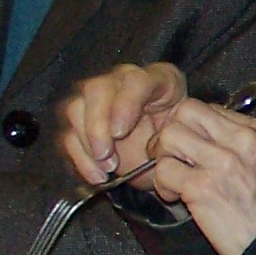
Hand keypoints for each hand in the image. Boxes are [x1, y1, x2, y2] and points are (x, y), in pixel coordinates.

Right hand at [56, 63, 188, 185]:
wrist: (171, 153)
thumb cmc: (181, 138)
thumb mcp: (185, 134)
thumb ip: (171, 133)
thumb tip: (152, 146)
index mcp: (158, 78)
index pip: (136, 81)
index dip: (125, 105)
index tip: (120, 132)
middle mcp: (124, 82)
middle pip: (97, 90)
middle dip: (97, 125)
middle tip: (105, 153)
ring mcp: (100, 99)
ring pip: (76, 109)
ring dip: (87, 143)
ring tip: (108, 168)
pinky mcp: (84, 122)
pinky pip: (70, 136)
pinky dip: (80, 158)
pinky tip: (98, 176)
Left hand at [136, 100, 255, 254]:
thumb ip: (240, 143)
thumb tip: (202, 134)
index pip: (209, 108)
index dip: (193, 128)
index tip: (193, 149)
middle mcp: (243, 140)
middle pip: (186, 111)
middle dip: (171, 133)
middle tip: (172, 156)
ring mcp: (223, 162)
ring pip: (169, 135)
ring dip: (163, 158)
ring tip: (174, 179)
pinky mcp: (202, 187)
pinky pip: (163, 169)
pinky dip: (162, 185)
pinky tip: (176, 197)